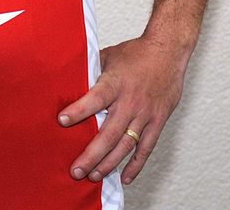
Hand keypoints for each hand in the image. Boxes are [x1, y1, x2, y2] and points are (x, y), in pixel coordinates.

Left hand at [57, 36, 185, 184]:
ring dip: (109, 164)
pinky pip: (146, 148)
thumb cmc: (136, 52)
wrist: (168, 51)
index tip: (62, 121)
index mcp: (116, 83)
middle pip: (109, 134)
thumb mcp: (110, 56)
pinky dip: (136, 165)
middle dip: (91, 155)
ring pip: (125, 146)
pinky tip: (124, 177)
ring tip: (93, 176)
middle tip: (76, 170)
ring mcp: (145, 114)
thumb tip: (71, 78)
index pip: (95, 99)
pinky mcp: (158, 121)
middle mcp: (130, 102)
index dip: (78, 111)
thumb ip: (92, 70)